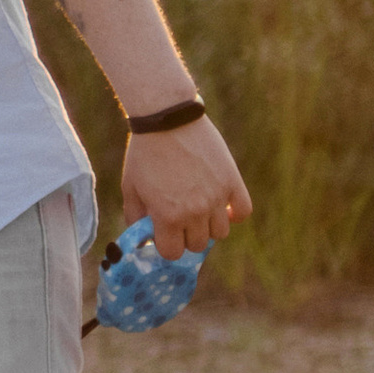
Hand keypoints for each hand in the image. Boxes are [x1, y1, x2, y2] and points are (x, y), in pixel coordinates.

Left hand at [122, 119, 250, 260]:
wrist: (166, 119)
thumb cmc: (144, 153)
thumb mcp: (131, 187)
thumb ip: (136, 217)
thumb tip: (142, 238)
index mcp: (168, 216)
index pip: (173, 253)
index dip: (167, 245)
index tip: (164, 233)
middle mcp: (195, 212)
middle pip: (197, 245)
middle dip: (186, 236)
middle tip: (180, 218)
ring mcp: (216, 197)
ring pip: (220, 232)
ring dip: (209, 226)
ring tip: (199, 209)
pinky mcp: (232, 181)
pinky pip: (243, 211)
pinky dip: (235, 213)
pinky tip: (224, 207)